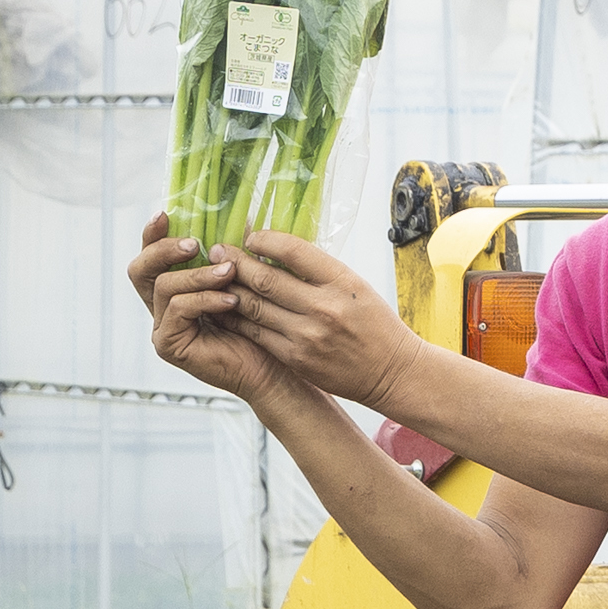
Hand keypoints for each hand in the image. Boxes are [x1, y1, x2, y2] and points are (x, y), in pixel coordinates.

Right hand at [127, 212, 290, 407]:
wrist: (274, 366)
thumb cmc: (261, 325)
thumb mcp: (244, 280)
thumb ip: (232, 254)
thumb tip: (240, 216)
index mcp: (175, 289)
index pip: (151, 257)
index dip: (152, 234)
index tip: (165, 214)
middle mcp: (162, 307)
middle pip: (140, 270)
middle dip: (163, 250)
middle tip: (193, 244)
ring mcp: (163, 327)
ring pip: (164, 287)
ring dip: (198, 275)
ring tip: (229, 272)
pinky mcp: (170, 345)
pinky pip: (179, 310)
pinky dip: (205, 299)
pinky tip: (231, 300)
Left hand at [217, 230, 422, 410]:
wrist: (391, 371)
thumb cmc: (375, 324)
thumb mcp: (356, 285)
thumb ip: (319, 270)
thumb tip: (277, 250)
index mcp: (341, 282)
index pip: (293, 250)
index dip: (264, 239)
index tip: (252, 236)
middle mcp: (323, 308)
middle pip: (266, 279)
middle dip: (236, 262)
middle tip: (218, 250)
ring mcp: (307, 336)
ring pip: (254, 306)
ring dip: (230, 289)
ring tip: (215, 276)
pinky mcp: (296, 359)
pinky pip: (256, 333)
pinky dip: (237, 318)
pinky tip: (225, 307)